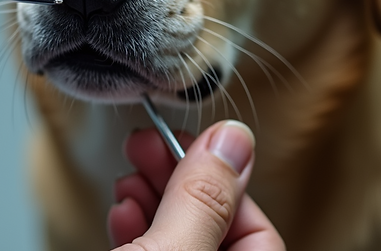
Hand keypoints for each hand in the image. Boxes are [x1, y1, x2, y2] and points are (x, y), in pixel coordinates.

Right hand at [108, 121, 284, 249]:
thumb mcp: (170, 250)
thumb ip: (203, 198)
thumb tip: (233, 140)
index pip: (258, 229)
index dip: (221, 181)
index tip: (189, 143)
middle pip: (213, 224)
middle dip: (178, 180)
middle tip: (148, 145)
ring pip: (180, 236)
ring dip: (151, 198)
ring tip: (131, 175)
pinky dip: (137, 227)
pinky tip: (123, 209)